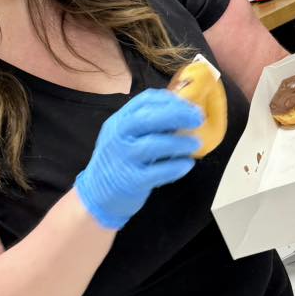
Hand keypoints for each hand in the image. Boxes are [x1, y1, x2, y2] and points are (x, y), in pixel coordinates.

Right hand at [74, 88, 203, 229]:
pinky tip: (187, 164)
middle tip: (198, 119)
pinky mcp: (131, 181)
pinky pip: (157, 172)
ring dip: (179, 143)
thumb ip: (146, 124)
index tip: (190, 105)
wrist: (96, 195)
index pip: (144, 101)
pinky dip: (175, 167)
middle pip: (148, 119)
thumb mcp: (125, 136)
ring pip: (153, 145)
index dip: (170, 101)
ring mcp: (124, 159)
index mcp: (119, 121)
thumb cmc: (119, 161)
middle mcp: (118, 136)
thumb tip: (182, 112)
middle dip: (177, 115)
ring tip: (196, 144)